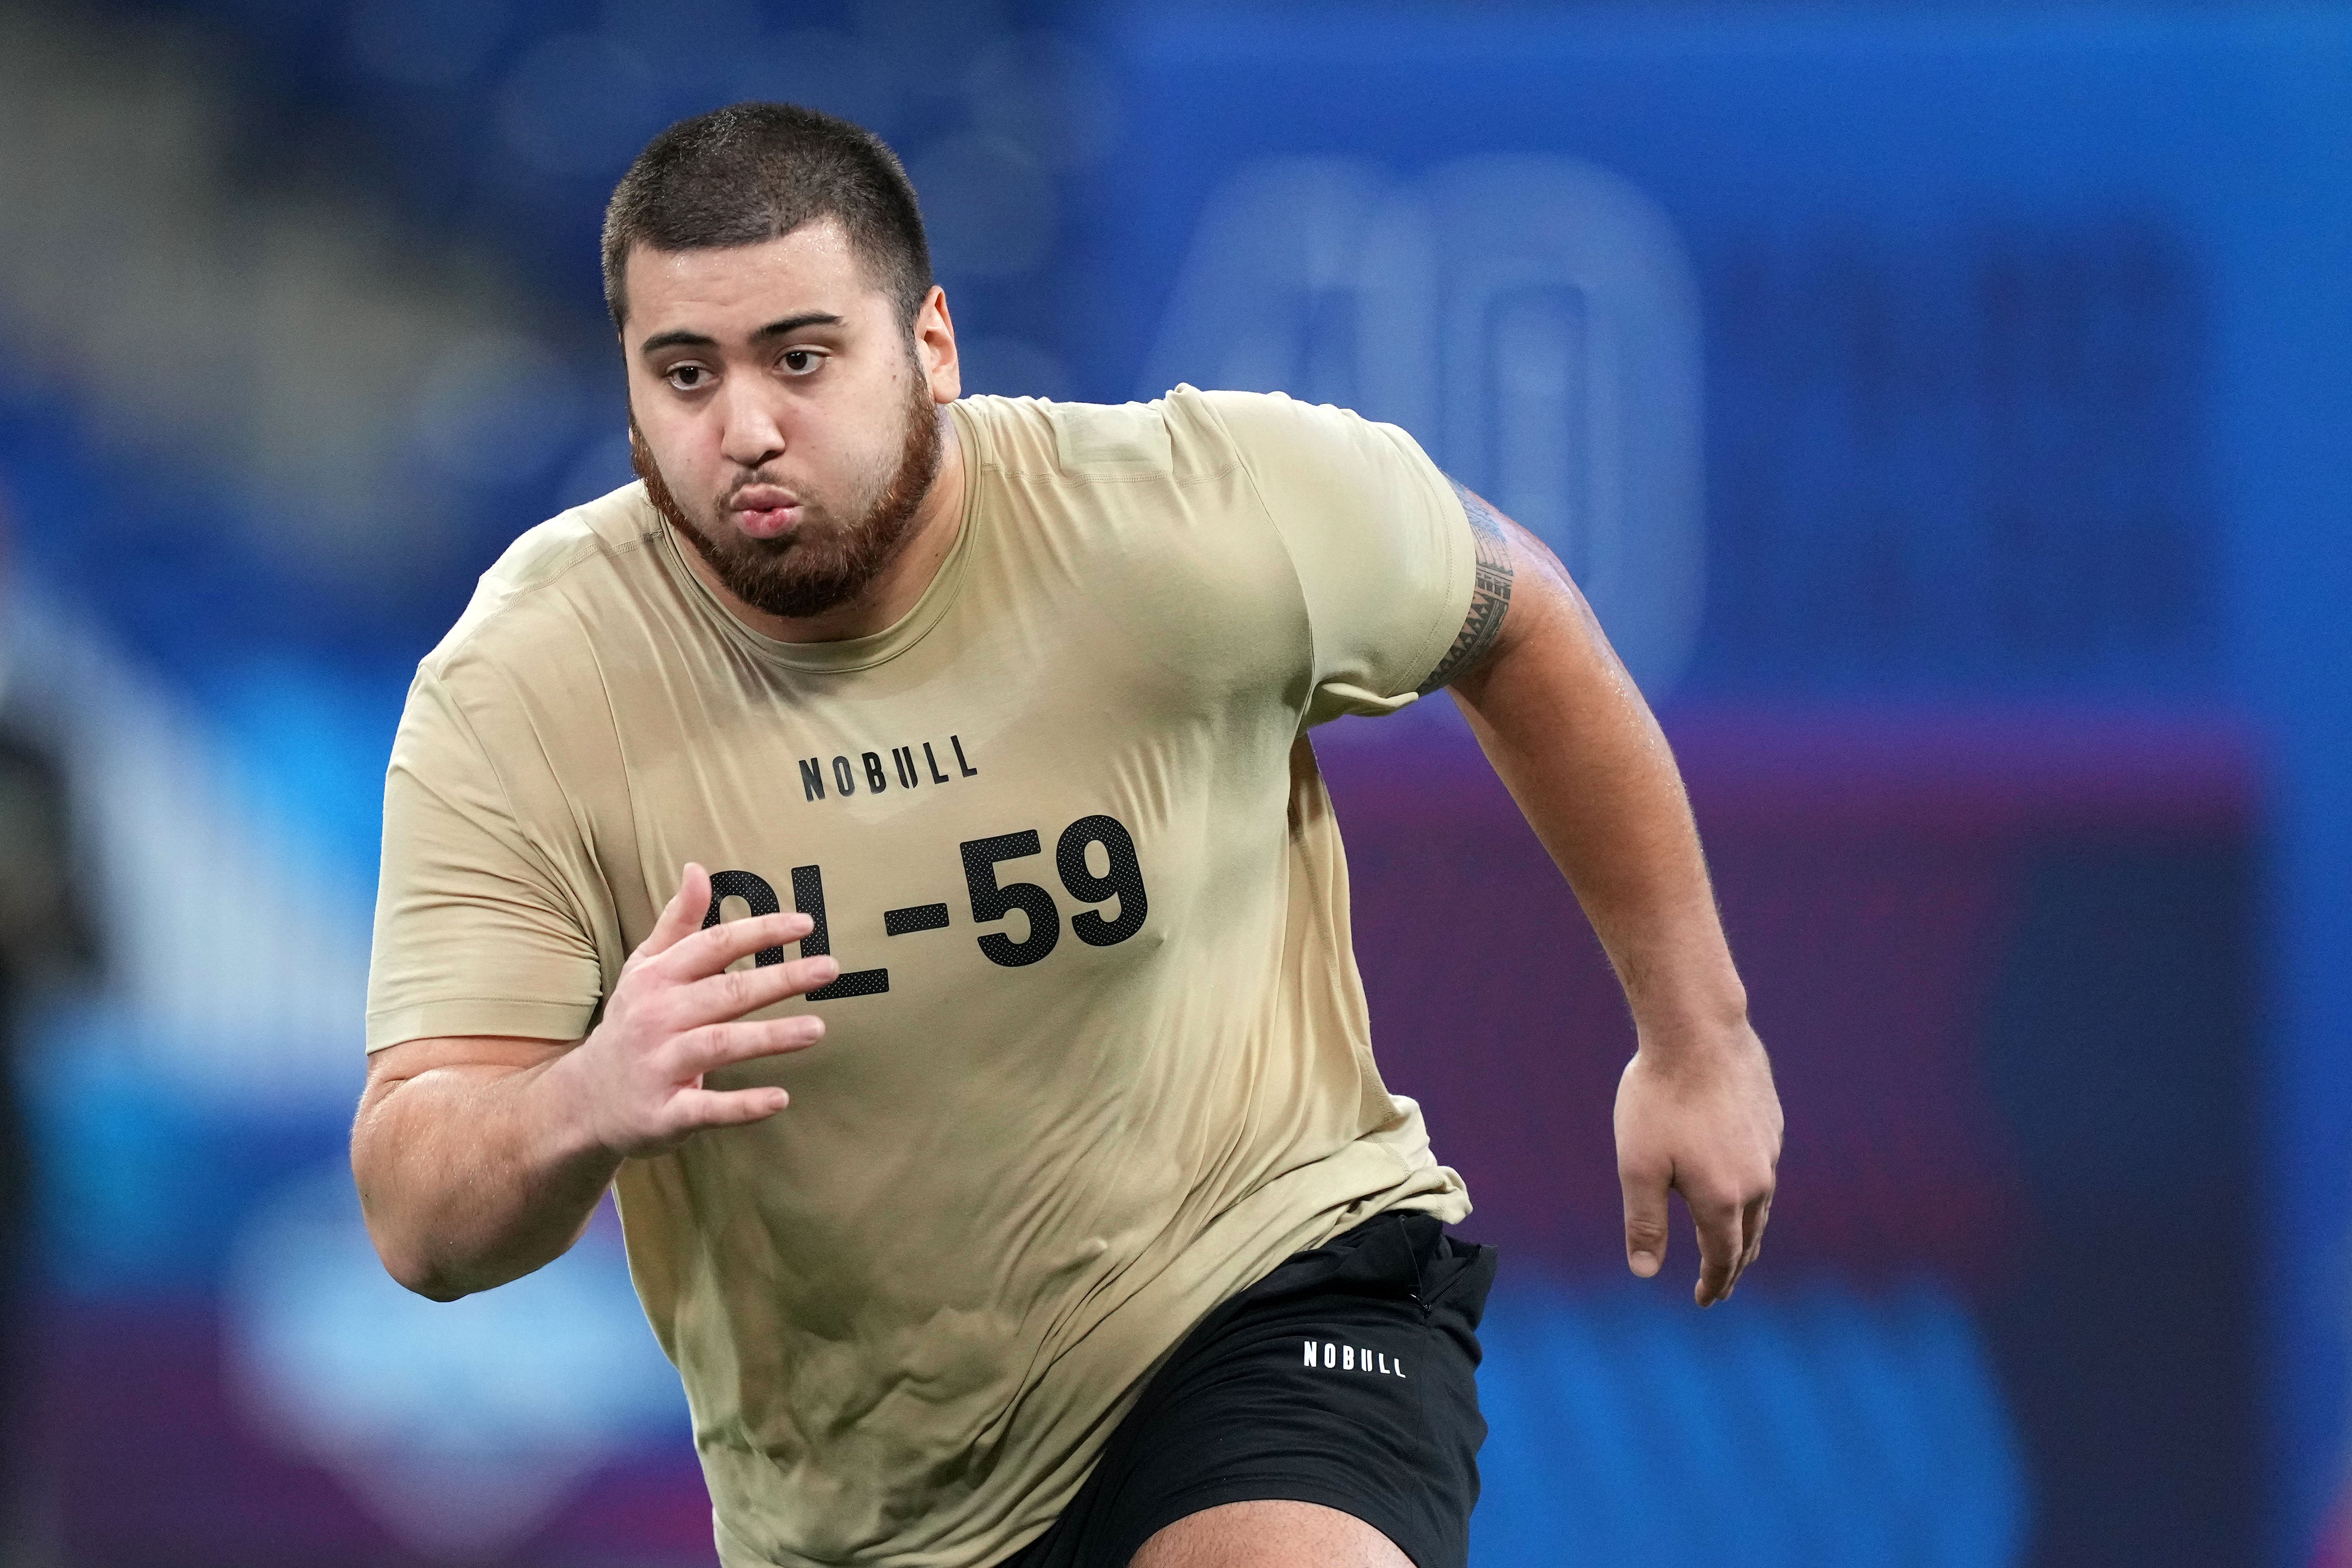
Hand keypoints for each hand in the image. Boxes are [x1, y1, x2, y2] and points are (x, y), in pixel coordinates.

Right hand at [548, 862, 837, 1159]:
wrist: (586, 1099)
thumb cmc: (633, 1022)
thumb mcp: (645, 969)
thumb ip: (677, 923)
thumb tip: (697, 869)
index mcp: (656, 979)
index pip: (714, 946)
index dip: (760, 932)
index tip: (806, 924)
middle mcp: (656, 1018)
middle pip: (725, 993)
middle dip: (779, 979)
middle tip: (829, 969)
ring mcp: (659, 1066)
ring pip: (720, 1045)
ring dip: (770, 1037)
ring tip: (817, 1029)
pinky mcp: (664, 1113)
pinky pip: (707, 1108)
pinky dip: (743, 1106)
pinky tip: (780, 1098)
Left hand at [1614, 1023, 1781, 1305]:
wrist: (1697, 1032)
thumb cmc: (1658, 1098)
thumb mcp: (1638, 1166)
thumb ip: (1644, 1223)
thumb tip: (1645, 1272)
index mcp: (1723, 1198)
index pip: (1723, 1257)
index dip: (1714, 1283)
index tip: (1705, 1300)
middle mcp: (1756, 1179)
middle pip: (1748, 1238)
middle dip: (1733, 1266)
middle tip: (1721, 1287)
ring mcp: (1768, 1149)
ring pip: (1762, 1206)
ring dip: (1747, 1232)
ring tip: (1736, 1247)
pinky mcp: (1771, 1122)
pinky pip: (1765, 1171)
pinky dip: (1753, 1194)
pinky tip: (1742, 1188)